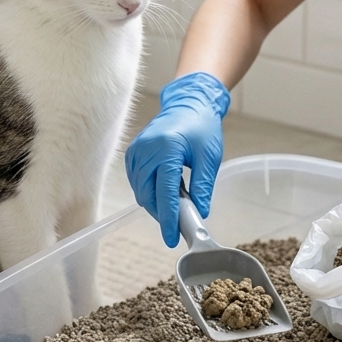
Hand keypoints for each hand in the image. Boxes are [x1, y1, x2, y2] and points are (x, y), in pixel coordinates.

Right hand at [125, 72, 230, 246]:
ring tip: (175, 205)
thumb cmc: (202, 128)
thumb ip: (202, 186)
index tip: (172, 238)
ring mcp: (136, 151)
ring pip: (140, 191)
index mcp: (167, 149)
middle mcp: (146, 150)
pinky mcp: (133, 153)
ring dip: (155, 203)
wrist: (189, 104)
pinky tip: (163, 191)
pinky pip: (136, 181)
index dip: (169, 219)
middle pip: (147, 195)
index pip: (164, 194)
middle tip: (178, 224)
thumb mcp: (209, 157)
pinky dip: (148, 192)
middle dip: (161, 214)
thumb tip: (199, 212)